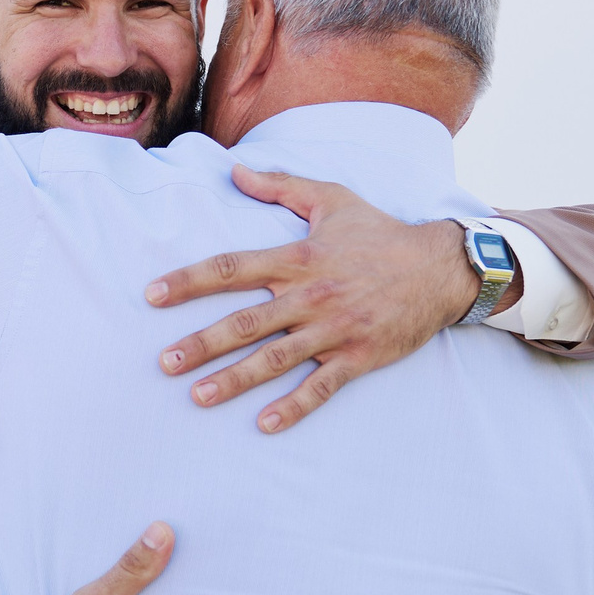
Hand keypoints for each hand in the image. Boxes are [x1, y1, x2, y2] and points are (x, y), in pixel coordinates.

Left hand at [146, 167, 519, 434]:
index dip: (190, 281)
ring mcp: (335, 329)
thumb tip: (235, 170)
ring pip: (277, 359)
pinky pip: (322, 386)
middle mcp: (312, 295)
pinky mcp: (359, 356)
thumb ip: (281, 186)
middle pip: (247, 321)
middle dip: (203, 343)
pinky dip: (295, 406)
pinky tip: (265, 424)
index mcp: (300, 258)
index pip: (233, 268)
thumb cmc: (381, 233)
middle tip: (164, 362)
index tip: (152, 295)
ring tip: (198, 396)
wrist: (441, 268)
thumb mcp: (332, 199)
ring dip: (235, 379)